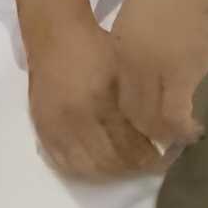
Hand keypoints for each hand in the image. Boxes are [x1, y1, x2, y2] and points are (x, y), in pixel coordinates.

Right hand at [23, 12, 164, 182]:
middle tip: (149, 165)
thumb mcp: (123, 68)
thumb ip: (138, 104)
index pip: (129, 146)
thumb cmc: (95, 46)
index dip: (150, 157)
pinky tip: (99, 165)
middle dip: (133, 168)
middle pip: (109, 162)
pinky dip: (84, 170)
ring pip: (87, 168)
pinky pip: (63, 163)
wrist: (55, 34)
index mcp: (99, 101)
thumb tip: (159, 134)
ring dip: (110, 173)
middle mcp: (76, 119)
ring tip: (127, 167)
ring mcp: (56, 127)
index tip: (165, 158)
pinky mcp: (43, 130)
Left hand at [103, 0, 207, 159]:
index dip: (126, 114)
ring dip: (163, 135)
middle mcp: (134, 65)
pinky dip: (183, 127)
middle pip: (133, 111)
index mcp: (121, 48)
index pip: (118, 94)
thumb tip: (136, 69)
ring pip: (154, 117)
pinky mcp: (186, 74)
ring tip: (174, 141)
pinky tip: (192, 131)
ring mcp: (158, 72)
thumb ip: (130, 46)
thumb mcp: (134, 16)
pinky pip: (178, 112)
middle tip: (154, 140)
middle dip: (142, 131)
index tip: (136, 122)